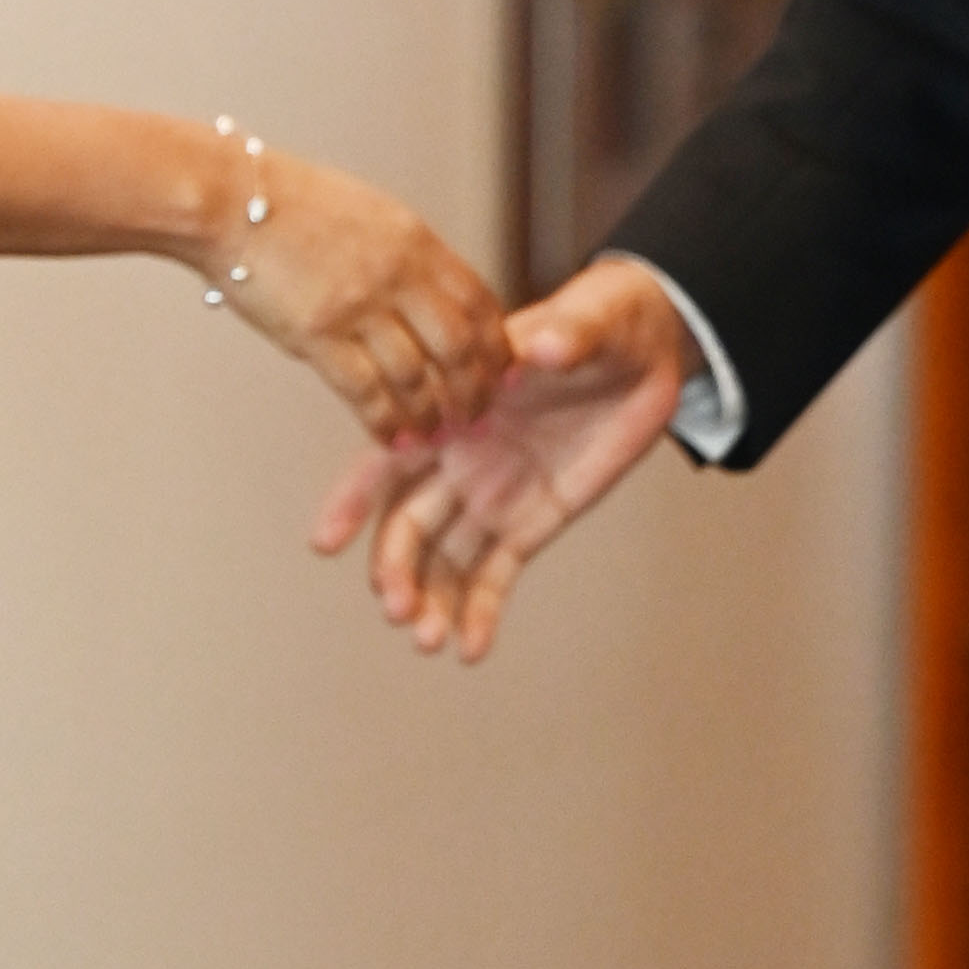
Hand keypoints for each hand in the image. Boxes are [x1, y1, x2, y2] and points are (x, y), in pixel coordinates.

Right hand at [216, 150, 512, 443]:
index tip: (505, 372)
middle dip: (475, 389)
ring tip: (438, 437)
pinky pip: (366, 391)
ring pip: (416, 376)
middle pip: (458, 346)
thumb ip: (406, 254)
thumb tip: (432, 295)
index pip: (478, 300)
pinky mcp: (318, 334)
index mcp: (414, 239)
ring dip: (433, 414)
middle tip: (480, 417)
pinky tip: (394, 439)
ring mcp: (358, 305)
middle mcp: (396, 273)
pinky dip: (387, 423)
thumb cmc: (292, 205)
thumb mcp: (370, 213)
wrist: (232, 201)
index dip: (497, 344)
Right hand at [310, 255, 697, 658]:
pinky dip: (481, 613)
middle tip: (398, 610)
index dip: (355, 497)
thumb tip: (542, 347)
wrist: (644, 347)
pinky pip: (497, 573)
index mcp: (458, 407)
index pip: (391, 455)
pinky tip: (471, 650)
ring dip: (431, 601)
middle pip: (410, 522)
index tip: (324, 541)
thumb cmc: (603, 318)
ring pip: (445, 558)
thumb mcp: (590, 319)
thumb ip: (564, 335)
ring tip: (429, 642)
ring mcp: (493, 494)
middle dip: (397, 567)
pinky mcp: (531, 521)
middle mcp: (462, 458)